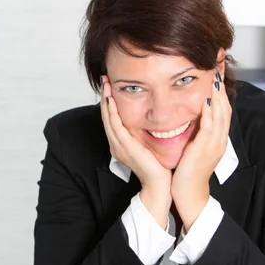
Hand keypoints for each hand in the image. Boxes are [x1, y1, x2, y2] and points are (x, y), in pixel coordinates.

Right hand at [100, 76, 171, 227]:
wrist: (160, 184)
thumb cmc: (158, 167)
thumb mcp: (149, 145)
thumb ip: (146, 133)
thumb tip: (151, 118)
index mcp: (121, 144)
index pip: (112, 119)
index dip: (109, 102)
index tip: (110, 85)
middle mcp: (116, 145)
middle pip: (107, 116)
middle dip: (105, 96)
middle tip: (104, 79)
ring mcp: (119, 146)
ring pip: (108, 119)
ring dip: (106, 100)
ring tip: (105, 85)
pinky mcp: (125, 147)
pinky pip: (116, 126)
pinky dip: (112, 112)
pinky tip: (111, 100)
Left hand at [172, 73, 231, 230]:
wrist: (188, 193)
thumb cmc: (188, 171)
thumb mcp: (194, 147)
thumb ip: (196, 132)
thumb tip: (191, 117)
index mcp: (217, 137)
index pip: (222, 106)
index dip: (220, 87)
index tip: (217, 69)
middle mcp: (219, 138)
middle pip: (225, 105)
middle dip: (222, 83)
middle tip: (220, 62)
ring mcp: (214, 144)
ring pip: (221, 113)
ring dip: (218, 92)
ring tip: (215, 73)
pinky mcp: (205, 149)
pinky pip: (210, 126)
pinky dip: (210, 111)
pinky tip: (208, 98)